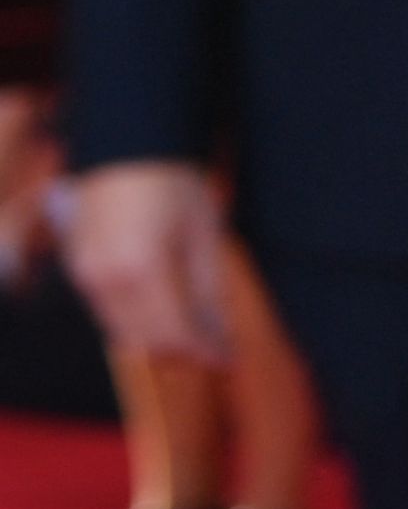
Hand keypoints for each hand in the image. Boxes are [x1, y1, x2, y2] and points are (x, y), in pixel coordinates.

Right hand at [64, 159, 230, 364]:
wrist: (130, 148)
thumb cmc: (176, 185)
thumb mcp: (205, 233)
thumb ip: (208, 288)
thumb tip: (218, 333)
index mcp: (143, 269)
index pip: (174, 331)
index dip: (203, 351)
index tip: (228, 359)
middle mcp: (106, 280)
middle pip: (145, 339)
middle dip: (182, 350)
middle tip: (215, 348)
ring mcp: (86, 276)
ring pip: (122, 331)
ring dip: (157, 337)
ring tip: (195, 330)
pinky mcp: (78, 270)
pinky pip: (107, 311)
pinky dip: (135, 319)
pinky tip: (164, 308)